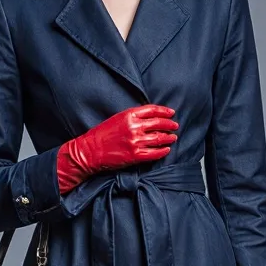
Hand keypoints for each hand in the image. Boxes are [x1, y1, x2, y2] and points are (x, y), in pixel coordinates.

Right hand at [57, 105, 178, 193]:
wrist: (90, 151)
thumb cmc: (101, 134)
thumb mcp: (117, 118)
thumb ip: (133, 117)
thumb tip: (150, 119)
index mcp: (129, 115)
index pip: (152, 110)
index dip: (164, 111)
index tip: (171, 113)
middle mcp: (134, 127)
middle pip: (159, 123)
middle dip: (169, 124)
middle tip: (175, 126)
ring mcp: (135, 142)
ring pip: (159, 138)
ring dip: (168, 138)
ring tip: (173, 138)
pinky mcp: (135, 155)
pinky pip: (154, 153)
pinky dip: (162, 151)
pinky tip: (166, 150)